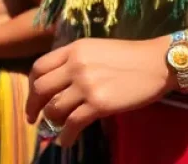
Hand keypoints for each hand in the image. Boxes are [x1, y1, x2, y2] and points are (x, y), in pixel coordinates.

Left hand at [27, 38, 173, 146]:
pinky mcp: (99, 104)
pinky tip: (67, 140)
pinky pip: (72, 124)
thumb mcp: (96, 48)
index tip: (33, 98)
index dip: (31, 86)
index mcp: (74, 49)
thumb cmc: (129, 56)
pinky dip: (66, 136)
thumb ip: (75, 60)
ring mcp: (86, 84)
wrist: (156, 63)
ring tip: (58, 128)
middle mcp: (76, 65)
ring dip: (52, 122)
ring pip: (54, 108)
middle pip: (41, 88)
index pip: (39, 67)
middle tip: (35, 118)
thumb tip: (57, 82)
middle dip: (33, 106)